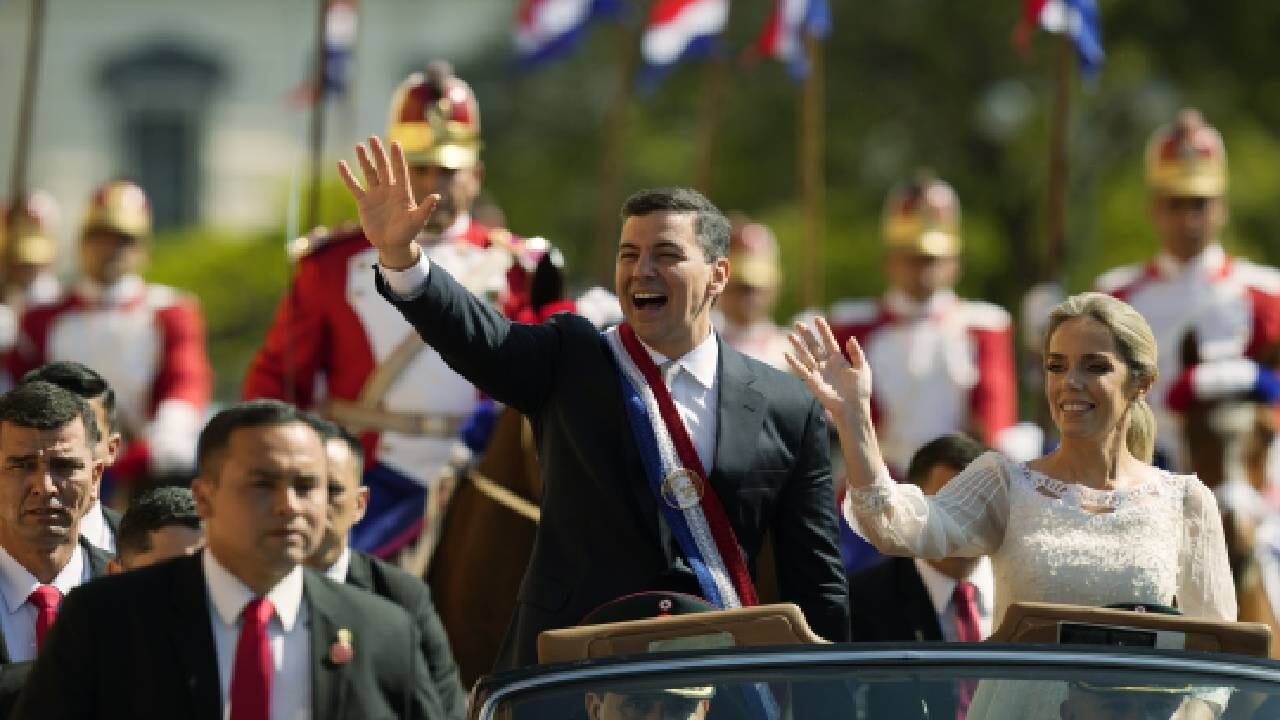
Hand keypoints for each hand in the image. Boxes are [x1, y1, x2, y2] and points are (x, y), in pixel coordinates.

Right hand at [337, 136, 439, 269]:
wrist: (392, 245)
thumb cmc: (408, 233)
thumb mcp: (418, 221)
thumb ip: (426, 208)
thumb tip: (437, 196)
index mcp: (402, 192)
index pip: (400, 171)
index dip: (397, 158)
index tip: (395, 143)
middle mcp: (389, 190)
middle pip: (384, 167)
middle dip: (379, 153)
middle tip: (373, 138)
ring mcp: (376, 194)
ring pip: (370, 173)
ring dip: (364, 160)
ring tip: (359, 146)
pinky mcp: (364, 202)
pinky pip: (354, 186)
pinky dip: (348, 176)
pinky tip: (341, 163)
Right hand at [785, 317, 872, 428]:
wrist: (852, 407)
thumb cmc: (860, 390)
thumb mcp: (862, 368)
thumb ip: (857, 353)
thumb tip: (850, 338)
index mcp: (839, 359)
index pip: (829, 340)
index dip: (823, 330)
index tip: (817, 319)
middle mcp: (826, 364)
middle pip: (814, 345)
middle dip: (806, 334)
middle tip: (798, 323)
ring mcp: (818, 372)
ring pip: (805, 355)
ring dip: (797, 345)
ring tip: (789, 335)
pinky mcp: (813, 381)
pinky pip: (801, 370)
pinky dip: (793, 362)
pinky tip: (786, 354)